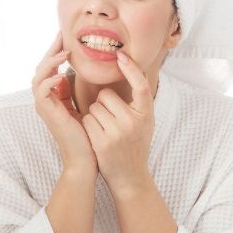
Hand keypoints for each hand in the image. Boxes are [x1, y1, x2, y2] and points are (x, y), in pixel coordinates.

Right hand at [32, 32, 96, 175]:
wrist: (85, 159)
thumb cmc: (88, 135)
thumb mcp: (82, 107)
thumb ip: (75, 91)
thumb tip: (77, 73)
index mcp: (54, 96)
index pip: (51, 67)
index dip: (57, 51)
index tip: (68, 37)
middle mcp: (46, 99)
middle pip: (41, 66)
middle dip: (51, 49)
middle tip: (63, 35)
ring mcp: (44, 106)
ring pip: (37, 75)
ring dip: (50, 62)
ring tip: (65, 53)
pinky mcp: (47, 113)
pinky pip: (40, 90)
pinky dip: (48, 79)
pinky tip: (60, 73)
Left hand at [81, 50, 154, 195]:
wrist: (130, 177)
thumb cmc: (135, 146)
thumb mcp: (144, 123)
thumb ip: (138, 103)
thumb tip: (130, 73)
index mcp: (146, 114)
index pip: (141, 85)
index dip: (131, 69)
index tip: (121, 55)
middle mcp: (133, 122)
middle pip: (106, 96)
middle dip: (102, 104)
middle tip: (111, 121)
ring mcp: (118, 132)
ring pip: (93, 107)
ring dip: (94, 116)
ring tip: (105, 131)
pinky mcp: (102, 142)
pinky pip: (87, 120)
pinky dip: (88, 126)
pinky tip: (97, 138)